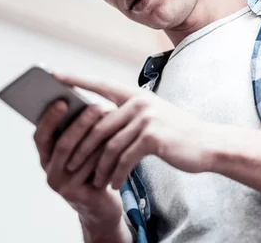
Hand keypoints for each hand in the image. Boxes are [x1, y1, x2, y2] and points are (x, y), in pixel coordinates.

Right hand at [33, 101, 122, 228]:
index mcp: (46, 155)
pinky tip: (119, 140)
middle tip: (97, 106)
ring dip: (98, 135)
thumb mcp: (83, 148)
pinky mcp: (76, 194)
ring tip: (114, 119)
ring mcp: (60, 184)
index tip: (62, 100)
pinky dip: (105, 152)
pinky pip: (92, 170)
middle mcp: (49, 170)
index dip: (49, 118)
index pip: (40, 135)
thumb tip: (88, 100)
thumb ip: (79, 130)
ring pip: (79, 156)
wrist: (101, 204)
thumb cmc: (94, 168)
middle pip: (62, 144)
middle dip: (81, 123)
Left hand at [55, 73, 213, 189]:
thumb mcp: (152, 116)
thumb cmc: (176, 134)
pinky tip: (115, 184)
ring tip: (95, 181)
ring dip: (99, 167)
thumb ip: (128, 115)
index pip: (101, 85)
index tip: (54, 75)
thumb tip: (97, 124)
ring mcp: (146, 118)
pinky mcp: (152, 137)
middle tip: (69, 165)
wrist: (206, 144)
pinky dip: (117, 174)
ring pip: (110, 145)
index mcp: (136, 94)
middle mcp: (139, 102)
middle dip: (81, 148)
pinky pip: (125, 158)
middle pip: (98, 125)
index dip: (77, 79)